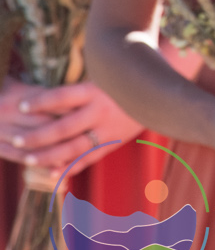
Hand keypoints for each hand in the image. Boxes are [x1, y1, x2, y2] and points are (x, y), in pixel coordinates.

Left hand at [3, 82, 143, 174]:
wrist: (161, 93)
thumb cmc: (125, 81)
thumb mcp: (104, 76)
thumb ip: (78, 85)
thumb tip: (46, 87)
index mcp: (96, 91)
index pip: (62, 96)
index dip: (41, 102)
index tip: (20, 106)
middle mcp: (101, 111)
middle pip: (65, 127)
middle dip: (39, 136)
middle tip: (17, 140)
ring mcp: (108, 130)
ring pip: (75, 147)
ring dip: (50, 155)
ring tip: (28, 160)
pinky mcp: (113, 143)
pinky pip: (89, 158)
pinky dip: (70, 167)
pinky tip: (52, 173)